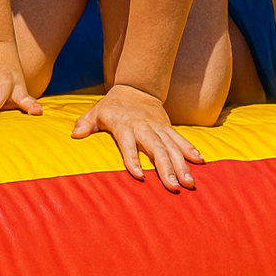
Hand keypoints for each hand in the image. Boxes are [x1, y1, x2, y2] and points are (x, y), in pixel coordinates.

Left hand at [72, 84, 205, 191]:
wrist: (135, 87)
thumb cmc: (112, 106)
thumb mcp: (96, 112)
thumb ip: (86, 124)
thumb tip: (75, 135)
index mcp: (124, 126)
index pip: (127, 144)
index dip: (132, 159)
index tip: (138, 176)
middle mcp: (143, 127)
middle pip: (155, 148)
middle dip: (165, 168)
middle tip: (174, 187)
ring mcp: (158, 127)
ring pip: (171, 146)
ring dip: (181, 165)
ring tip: (189, 183)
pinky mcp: (168, 127)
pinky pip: (180, 139)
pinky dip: (190, 149)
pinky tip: (200, 161)